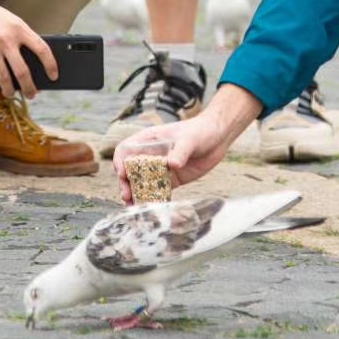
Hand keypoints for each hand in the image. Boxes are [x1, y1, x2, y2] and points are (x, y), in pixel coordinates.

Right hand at [0, 0, 54, 98]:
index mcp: (20, 29)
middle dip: (29, 87)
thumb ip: (19, 37)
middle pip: (23, 71)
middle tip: (32, 95)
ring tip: (10, 94)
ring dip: (8, 89)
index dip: (51, 65)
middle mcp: (7, 39)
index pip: (42, 49)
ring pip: (4, 76)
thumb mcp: (10, 21)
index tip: (54, 76)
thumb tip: (28, 62)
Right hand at [110, 111, 235, 202]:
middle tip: (126, 195)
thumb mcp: (190, 139)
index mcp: (149, 140)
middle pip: (130, 170)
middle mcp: (151, 155)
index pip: (126, 150)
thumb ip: (180, 152)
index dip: (120, 161)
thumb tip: (171, 165)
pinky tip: (150, 207)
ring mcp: (160, 168)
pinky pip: (158, 191)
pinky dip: (152, 199)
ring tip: (133, 205)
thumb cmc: (201, 131)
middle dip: (125, 183)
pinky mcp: (171, 180)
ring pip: (141, 183)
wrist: (219, 138)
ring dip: (136, 194)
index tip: (122, 173)